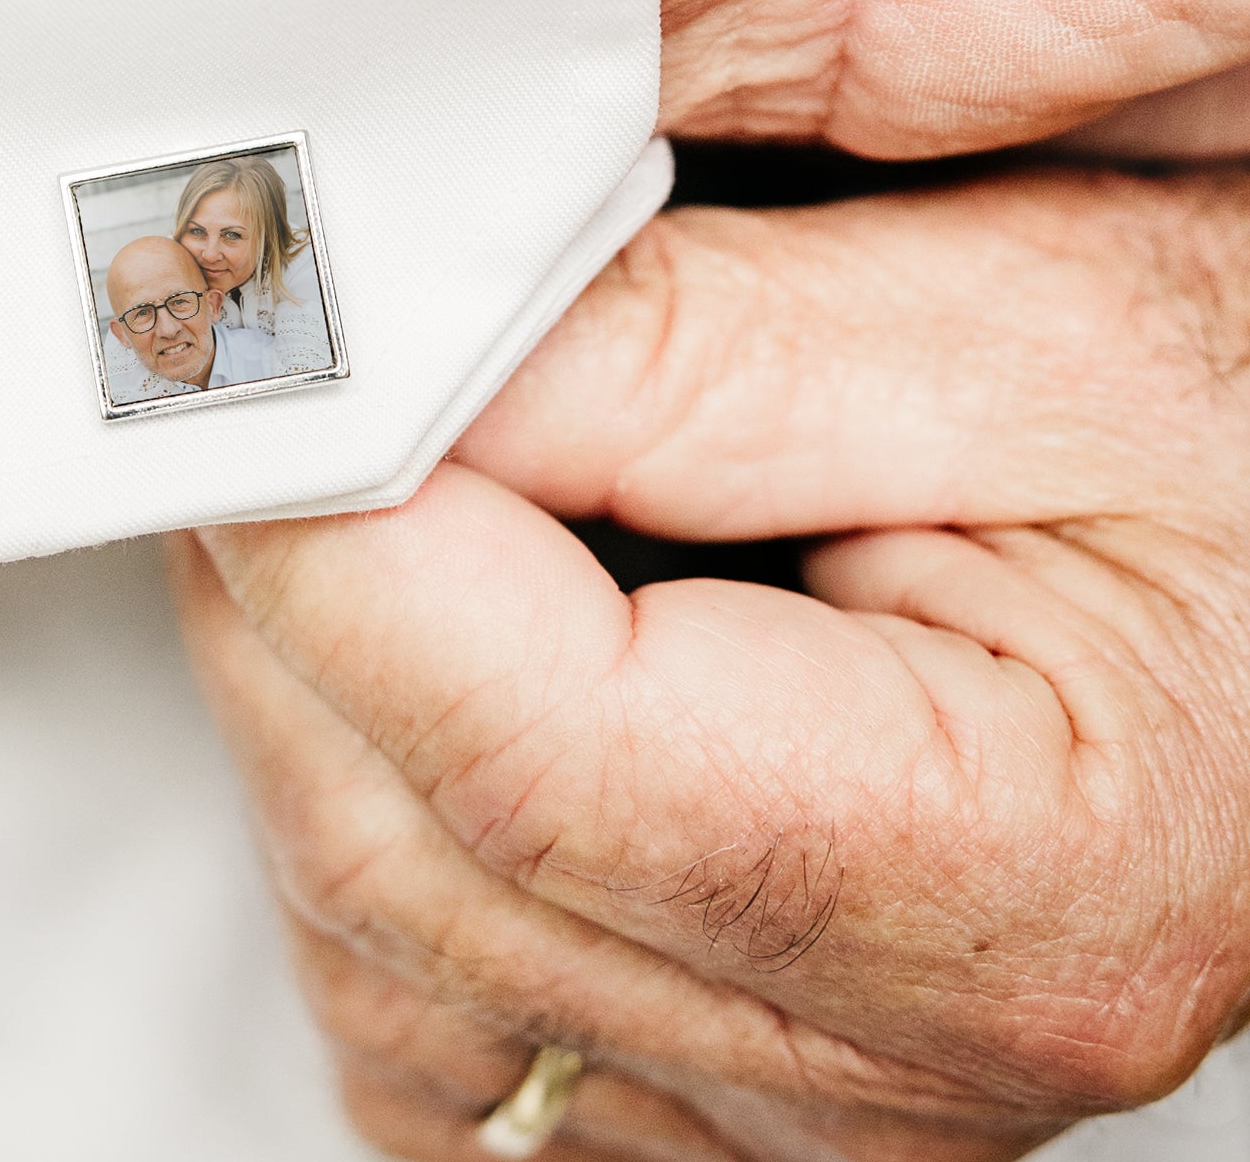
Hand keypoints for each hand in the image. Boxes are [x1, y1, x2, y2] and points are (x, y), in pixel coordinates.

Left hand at [174, 167, 1249, 1159]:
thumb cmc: (1233, 451)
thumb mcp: (1018, 336)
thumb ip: (689, 351)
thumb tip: (403, 364)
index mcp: (1010, 889)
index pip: (527, 749)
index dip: (344, 539)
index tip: (267, 379)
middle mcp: (890, 1068)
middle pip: (412, 858)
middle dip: (282, 601)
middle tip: (268, 404)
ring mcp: (792, 1111)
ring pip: (376, 947)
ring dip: (296, 701)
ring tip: (336, 504)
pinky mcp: (718, 1090)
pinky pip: (422, 1019)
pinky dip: (352, 828)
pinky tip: (390, 678)